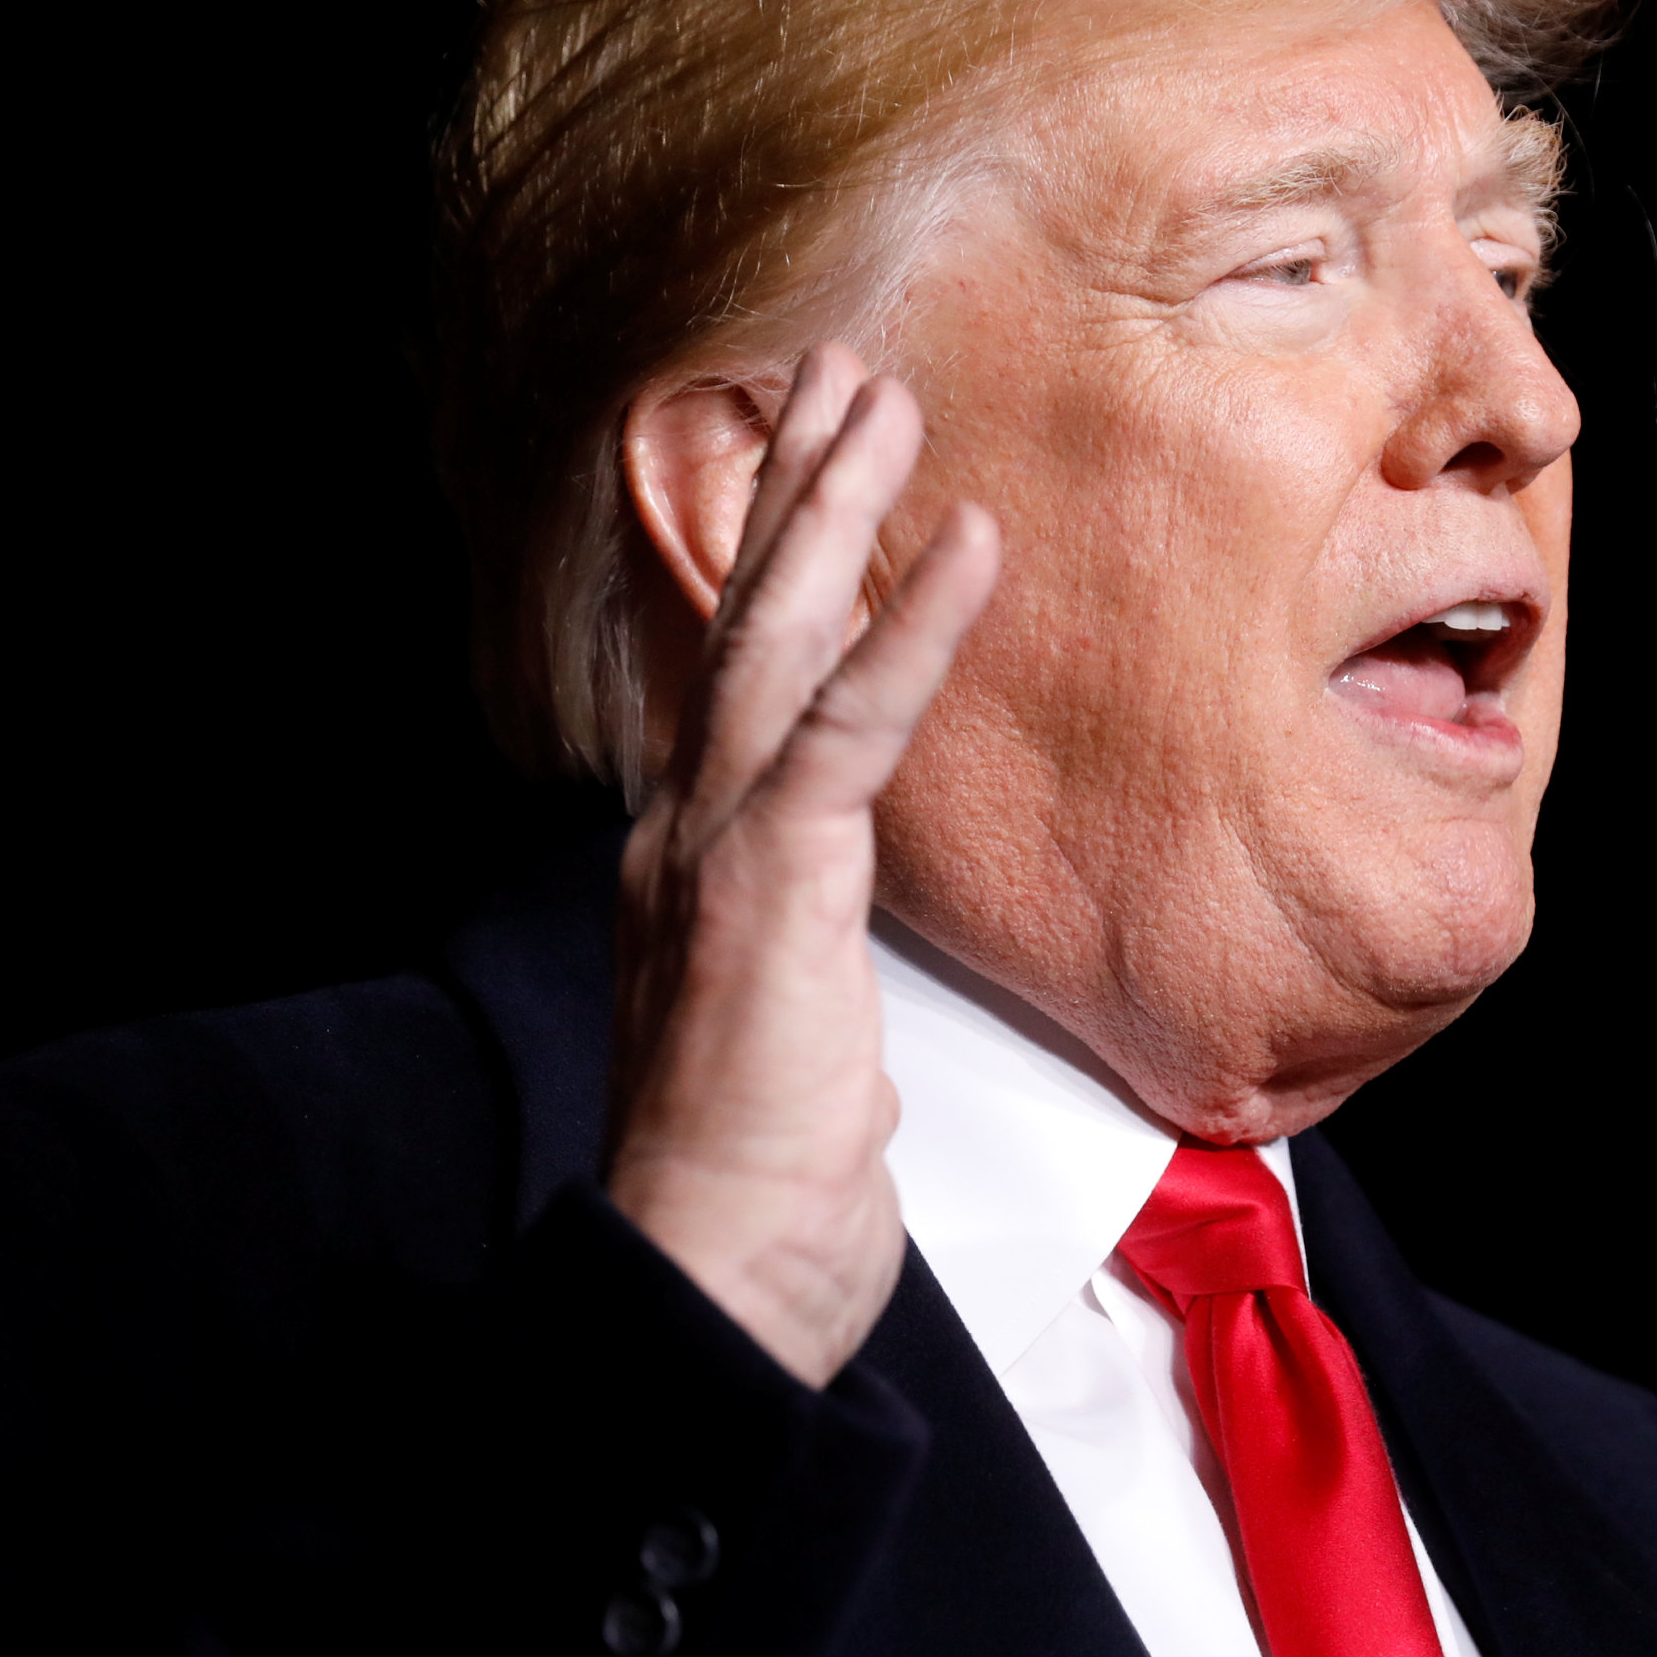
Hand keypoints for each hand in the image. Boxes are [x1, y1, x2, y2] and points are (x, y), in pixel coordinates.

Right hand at [607, 344, 1000, 1386]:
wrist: (713, 1281)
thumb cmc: (762, 1192)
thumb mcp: (803, 1051)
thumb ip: (810, 981)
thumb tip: (842, 979)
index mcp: (699, 866)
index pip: (742, 684)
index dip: (775, 569)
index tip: (816, 471)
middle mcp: (689, 835)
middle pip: (743, 627)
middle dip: (792, 493)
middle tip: (838, 376)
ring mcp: (717, 853)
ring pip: (775, 643)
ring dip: (831, 511)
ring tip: (879, 399)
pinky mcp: (772, 887)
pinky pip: (852, 730)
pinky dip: (911, 628)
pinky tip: (967, 541)